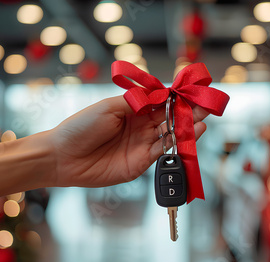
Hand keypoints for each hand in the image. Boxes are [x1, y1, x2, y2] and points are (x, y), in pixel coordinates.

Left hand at [48, 95, 208, 186]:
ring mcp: (141, 145)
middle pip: (169, 118)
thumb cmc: (80, 127)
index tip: (192, 91)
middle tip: (206, 105)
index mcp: (132, 110)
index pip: (160, 102)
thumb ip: (136, 102)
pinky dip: (177, 144)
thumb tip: (160, 95)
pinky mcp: (140, 163)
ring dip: (187, 127)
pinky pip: (162, 152)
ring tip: (203, 119)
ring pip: (169, 135)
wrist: (63, 157)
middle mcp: (139, 126)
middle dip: (188, 112)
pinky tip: (189, 134)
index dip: (176, 97)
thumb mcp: (108, 107)